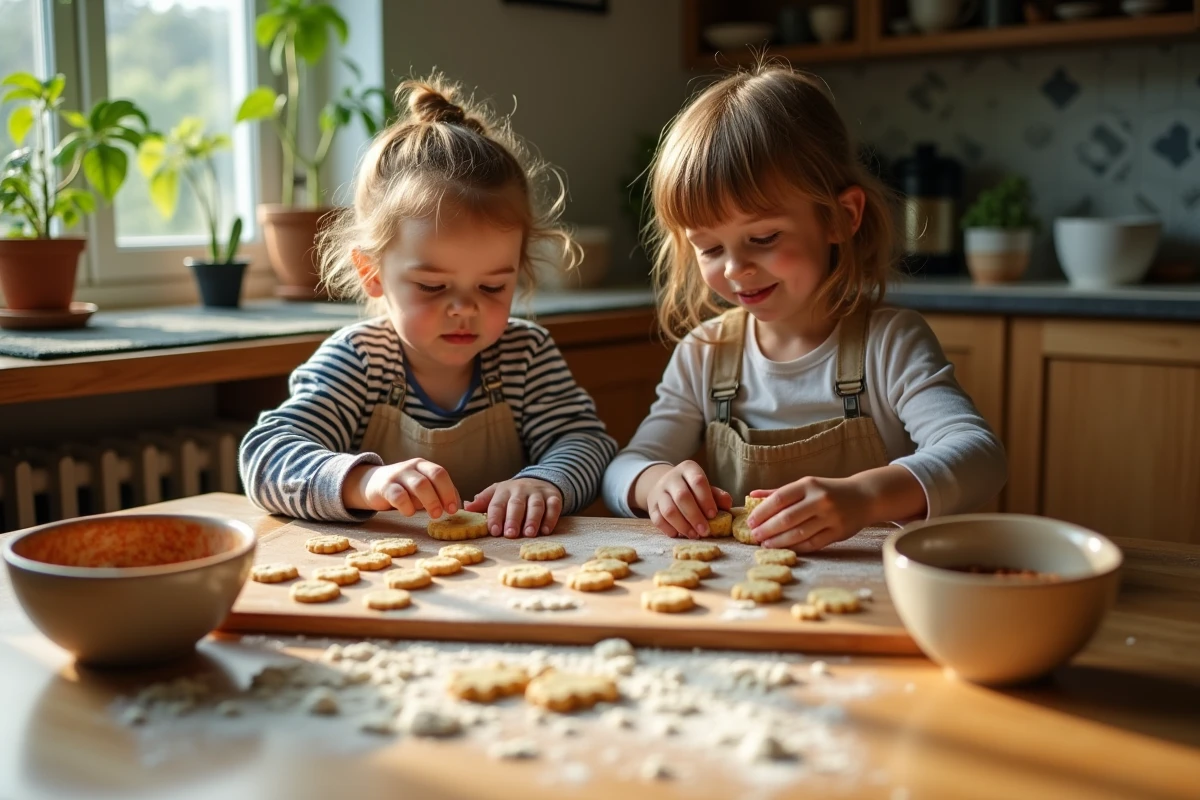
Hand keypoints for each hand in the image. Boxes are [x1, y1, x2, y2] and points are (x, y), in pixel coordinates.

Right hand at [344, 459, 459, 517]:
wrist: (372, 484)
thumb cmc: (404, 489)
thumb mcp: (422, 488)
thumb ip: (439, 493)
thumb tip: (456, 505)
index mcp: (424, 466)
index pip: (441, 473)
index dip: (449, 490)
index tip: (453, 509)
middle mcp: (412, 467)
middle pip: (433, 477)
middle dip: (442, 496)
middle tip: (444, 513)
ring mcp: (398, 475)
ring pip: (419, 484)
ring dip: (430, 501)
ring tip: (434, 516)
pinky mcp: (385, 486)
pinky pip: (398, 495)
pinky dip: (407, 506)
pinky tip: (409, 513)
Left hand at [465, 478, 562, 537]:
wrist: (539, 480)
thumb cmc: (513, 494)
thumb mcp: (496, 494)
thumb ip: (483, 502)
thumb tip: (466, 507)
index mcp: (503, 490)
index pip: (497, 504)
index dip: (495, 517)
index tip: (494, 531)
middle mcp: (521, 489)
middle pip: (517, 504)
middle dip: (513, 520)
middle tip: (511, 534)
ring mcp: (538, 493)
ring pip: (535, 506)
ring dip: (532, 520)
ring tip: (529, 534)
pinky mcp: (553, 496)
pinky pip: (553, 506)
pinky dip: (550, 518)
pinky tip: (546, 530)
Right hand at [644, 461, 731, 538]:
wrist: (665, 486)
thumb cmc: (692, 489)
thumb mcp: (705, 487)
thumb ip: (717, 495)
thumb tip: (727, 505)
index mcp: (688, 469)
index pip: (697, 481)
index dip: (706, 499)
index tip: (713, 515)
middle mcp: (671, 478)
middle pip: (682, 497)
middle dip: (695, 516)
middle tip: (705, 531)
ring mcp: (659, 492)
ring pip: (669, 510)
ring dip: (683, 525)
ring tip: (694, 535)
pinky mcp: (651, 506)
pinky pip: (658, 520)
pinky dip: (669, 529)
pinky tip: (679, 535)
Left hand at [745, 476, 871, 551]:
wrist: (864, 496)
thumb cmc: (828, 491)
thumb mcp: (805, 485)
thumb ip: (779, 491)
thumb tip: (751, 495)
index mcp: (809, 485)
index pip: (779, 498)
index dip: (762, 512)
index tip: (750, 521)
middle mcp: (820, 499)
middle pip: (787, 518)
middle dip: (767, 529)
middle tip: (754, 536)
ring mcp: (830, 516)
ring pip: (799, 533)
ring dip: (779, 541)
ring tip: (765, 544)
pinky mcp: (838, 532)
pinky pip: (813, 543)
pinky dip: (796, 547)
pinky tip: (785, 549)